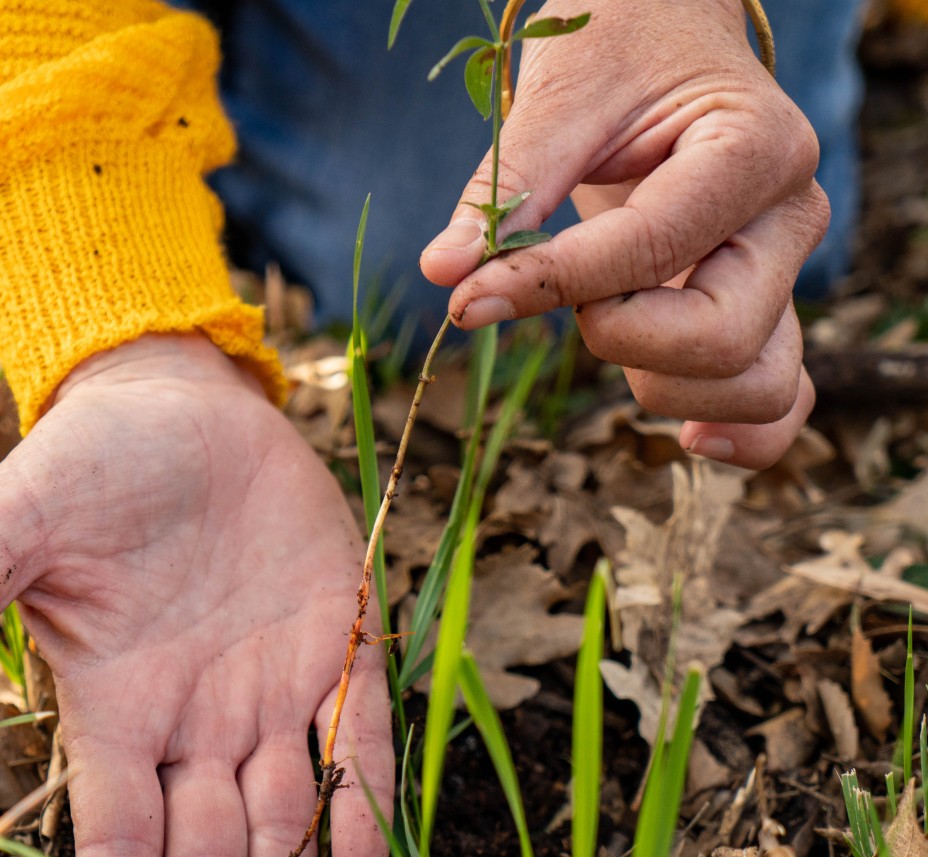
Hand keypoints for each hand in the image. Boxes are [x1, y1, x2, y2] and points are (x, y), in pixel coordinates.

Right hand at [0, 334, 393, 856]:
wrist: (178, 409)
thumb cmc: (87, 467)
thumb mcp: (12, 528)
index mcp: (117, 706)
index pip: (120, 828)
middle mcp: (196, 718)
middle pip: (209, 844)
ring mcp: (268, 688)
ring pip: (283, 813)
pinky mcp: (334, 641)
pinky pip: (351, 733)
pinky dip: (358, 793)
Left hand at [420, 0, 828, 469]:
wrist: (666, 42)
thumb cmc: (616, 56)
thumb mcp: (557, 102)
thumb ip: (505, 195)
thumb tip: (443, 275)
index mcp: (754, 148)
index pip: (650, 252)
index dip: (551, 288)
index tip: (468, 295)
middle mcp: (788, 218)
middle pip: (721, 338)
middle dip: (620, 339)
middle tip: (575, 297)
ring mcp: (785, 274)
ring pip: (757, 385)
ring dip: (663, 388)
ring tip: (609, 329)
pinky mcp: (767, 314)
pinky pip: (780, 400)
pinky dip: (744, 435)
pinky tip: (690, 440)